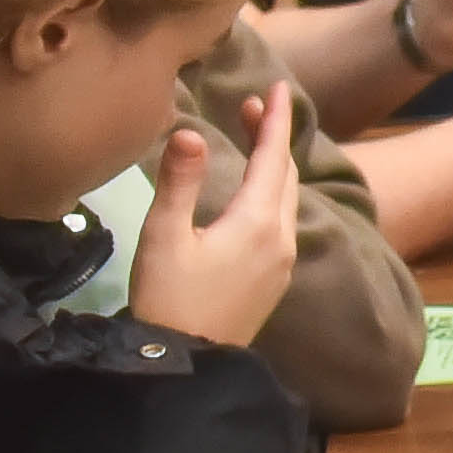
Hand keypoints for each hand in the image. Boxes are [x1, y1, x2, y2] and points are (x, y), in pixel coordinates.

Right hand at [126, 79, 300, 353]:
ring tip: (253, 140)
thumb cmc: (168, 298)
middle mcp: (281, 239)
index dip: (276, 119)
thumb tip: (188, 131)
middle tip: (253, 107)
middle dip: (274, 138)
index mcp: (258, 222)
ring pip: (288, 200)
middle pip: (286, 175)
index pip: (273, 157)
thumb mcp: (164, 235)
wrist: (187, 365)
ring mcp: (282, 262)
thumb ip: (178, 180)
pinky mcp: (274, 280)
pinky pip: (283, 222)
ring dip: (274, 167)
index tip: (277, 87)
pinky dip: (273, 193)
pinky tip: (254, 192)